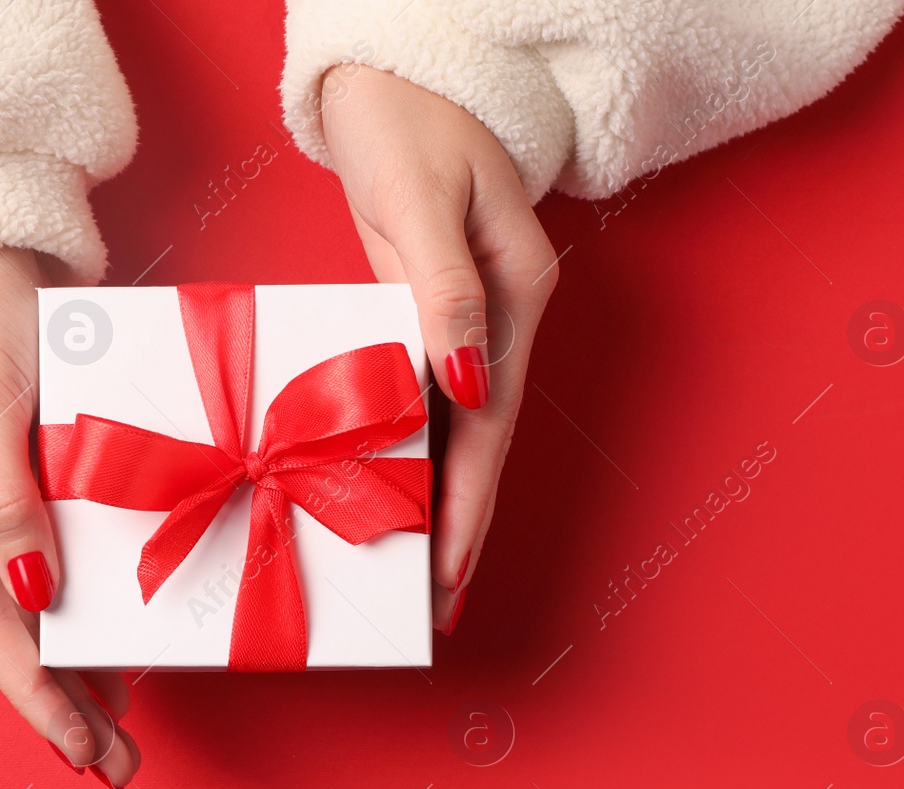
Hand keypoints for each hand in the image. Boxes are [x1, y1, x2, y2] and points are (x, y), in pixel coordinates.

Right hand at [0, 248, 139, 788]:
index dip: (31, 687)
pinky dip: (82, 610)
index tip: (78, 745)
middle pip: (6, 630)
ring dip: (76, 667)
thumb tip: (37, 594)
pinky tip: (113, 651)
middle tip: (117, 767)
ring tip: (122, 731)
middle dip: (59, 700)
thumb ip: (9, 498)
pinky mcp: (16, 486)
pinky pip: (51, 564)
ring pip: (30, 608)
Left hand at [321, 66, 559, 633]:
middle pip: (479, 439)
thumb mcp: (423, 198)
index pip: (490, 421)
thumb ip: (443, 289)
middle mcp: (499, 316)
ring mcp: (465, 316)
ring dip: (435, 497)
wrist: (398, 70)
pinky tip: (390, 488)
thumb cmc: (408, 120)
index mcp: (513, 294)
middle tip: (433, 603)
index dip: (469, 501)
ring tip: (411, 569)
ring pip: (453, 427)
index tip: (449, 572)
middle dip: (458, 524)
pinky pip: (422, 396)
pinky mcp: (428, 309)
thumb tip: (465, 380)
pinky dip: (409, 448)